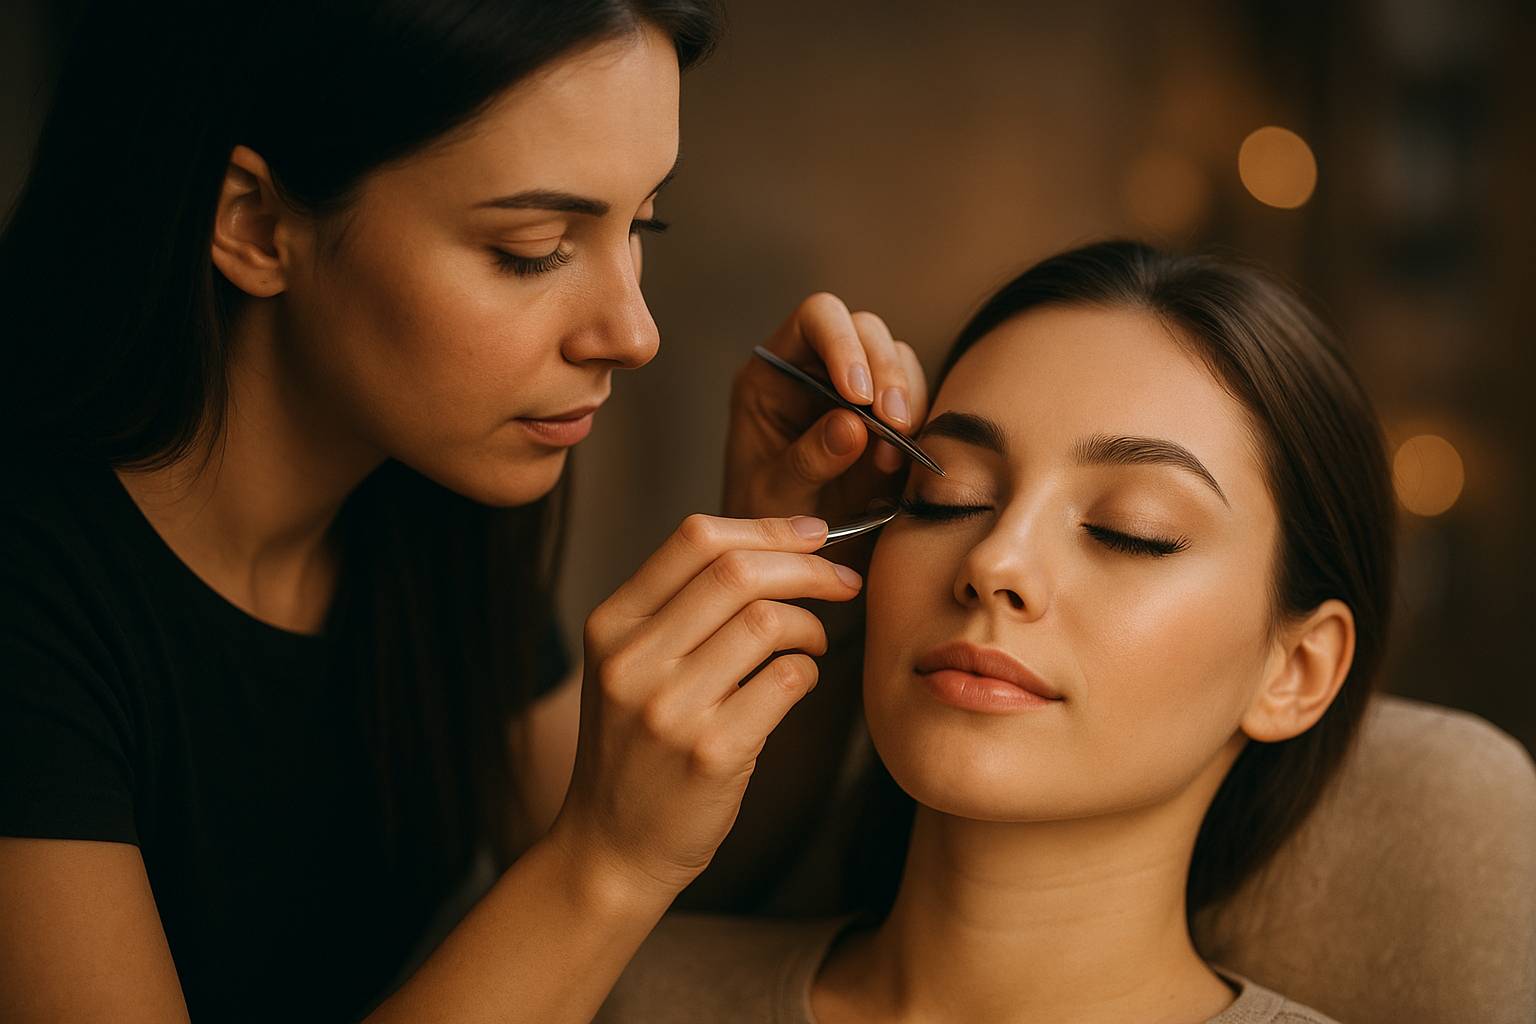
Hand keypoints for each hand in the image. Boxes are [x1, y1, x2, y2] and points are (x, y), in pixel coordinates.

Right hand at [548, 514, 861, 899]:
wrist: (612, 847)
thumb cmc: (637, 748)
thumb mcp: (628, 665)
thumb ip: (679, 608)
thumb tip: (775, 547)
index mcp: (612, 625)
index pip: (696, 540)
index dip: (767, 529)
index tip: (813, 535)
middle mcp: (633, 660)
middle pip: (739, 572)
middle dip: (809, 567)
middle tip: (843, 582)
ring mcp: (669, 708)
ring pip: (768, 621)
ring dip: (811, 624)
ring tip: (812, 642)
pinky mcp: (712, 752)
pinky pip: (787, 680)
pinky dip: (808, 671)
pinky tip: (797, 682)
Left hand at [722, 293, 930, 560]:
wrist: (788, 562)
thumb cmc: (762, 523)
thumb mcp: (772, 498)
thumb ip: (807, 460)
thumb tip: (853, 424)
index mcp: (775, 372)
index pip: (816, 319)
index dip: (842, 342)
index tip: (858, 395)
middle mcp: (817, 370)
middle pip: (866, 330)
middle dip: (887, 371)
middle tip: (894, 425)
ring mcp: (857, 393)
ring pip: (899, 360)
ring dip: (907, 398)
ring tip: (895, 452)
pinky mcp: (888, 421)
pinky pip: (917, 402)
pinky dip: (920, 426)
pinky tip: (901, 464)